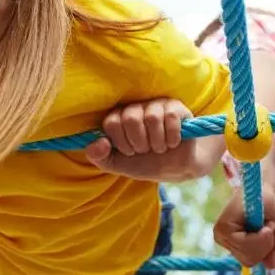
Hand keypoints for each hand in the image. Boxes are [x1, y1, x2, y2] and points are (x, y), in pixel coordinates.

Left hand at [84, 98, 203, 180]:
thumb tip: (98, 144)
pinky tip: (172, 143)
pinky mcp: (176, 108)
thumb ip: (99, 157)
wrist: (176, 169)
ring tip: (160, 148)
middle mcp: (136, 108)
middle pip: (130, 118)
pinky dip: (171, 137)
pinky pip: (170, 116)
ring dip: (157, 142)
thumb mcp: (117, 165)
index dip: (121, 142)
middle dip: (139, 143)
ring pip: (152, 118)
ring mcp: (156, 105)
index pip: (112, 122)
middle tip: (146, 150)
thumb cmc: (145, 163)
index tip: (130, 151)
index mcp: (119, 118)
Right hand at [214, 184, 274, 267]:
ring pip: (251, 261)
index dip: (264, 238)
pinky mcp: (233, 248)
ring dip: (264, 246)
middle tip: (268, 225)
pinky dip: (262, 249)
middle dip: (265, 244)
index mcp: (224, 227)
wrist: (258, 193)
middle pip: (249, 258)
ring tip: (263, 228)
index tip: (269, 223)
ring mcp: (225, 244)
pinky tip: (259, 235)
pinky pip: (252, 259)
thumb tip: (270, 266)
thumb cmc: (266, 200)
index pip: (246, 247)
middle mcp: (220, 238)